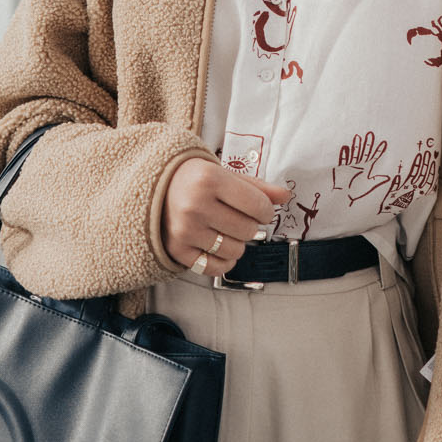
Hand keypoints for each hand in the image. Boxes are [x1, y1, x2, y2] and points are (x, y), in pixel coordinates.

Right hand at [161, 158, 292, 274]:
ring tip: (226, 230)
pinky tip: (220, 248)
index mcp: (209, 179)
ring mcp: (185, 230)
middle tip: (239, 217)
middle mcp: (195, 205)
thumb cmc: (194, 179)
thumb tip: (286, 195)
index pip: (258, 205)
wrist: (156, 188)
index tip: (261, 210)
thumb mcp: (224, 173)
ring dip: (237, 243)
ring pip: (235, 251)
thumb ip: (256, 186)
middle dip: (250, 226)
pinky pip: (215, 268)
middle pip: (248, 230)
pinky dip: (224, 262)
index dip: (266, 211)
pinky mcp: (177, 250)